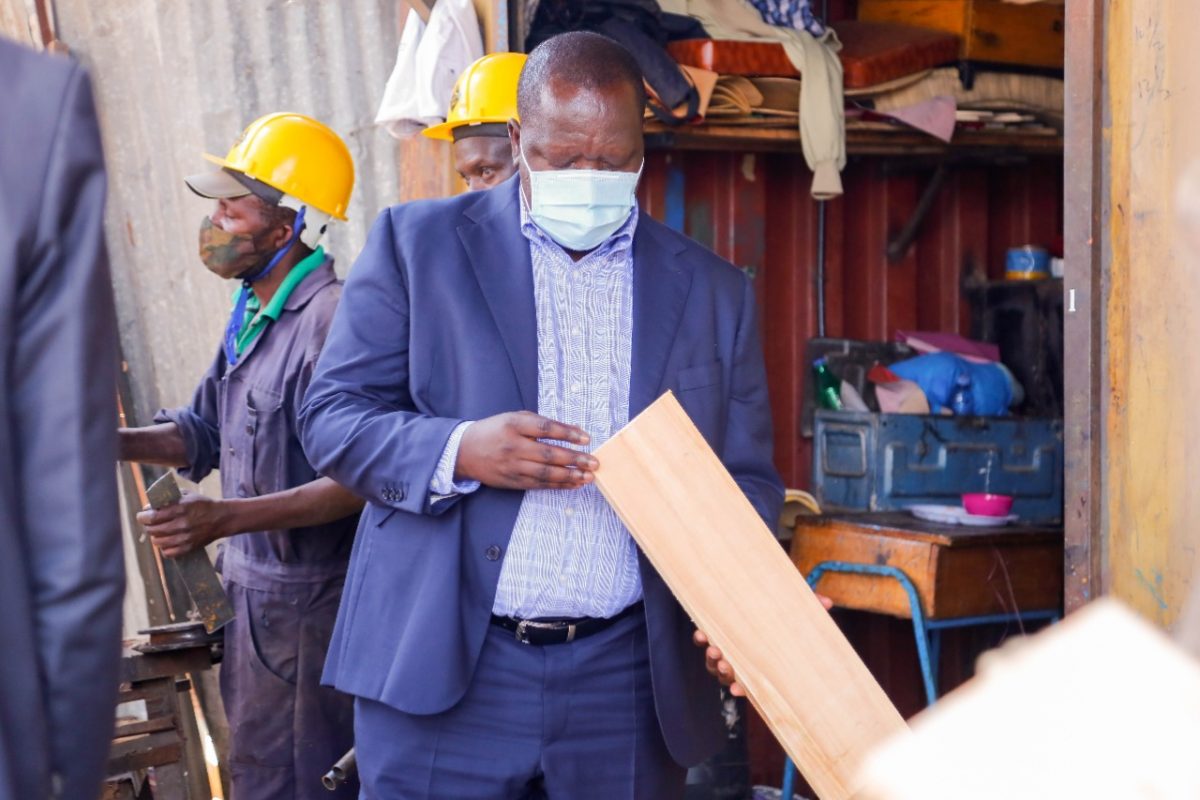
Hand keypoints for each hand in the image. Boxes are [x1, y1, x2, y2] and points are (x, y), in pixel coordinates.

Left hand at [136, 491, 232, 557]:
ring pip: (158, 542)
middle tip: (150, 523)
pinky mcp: (189, 547)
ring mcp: (185, 538)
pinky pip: (168, 552)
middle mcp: (182, 524)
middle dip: (148, 526)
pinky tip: (167, 541)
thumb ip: (169, 498)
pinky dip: (164, 548)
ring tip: (159, 532)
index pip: (152, 517)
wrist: (222, 518)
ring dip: (156, 536)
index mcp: (181, 508)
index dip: (143, 517)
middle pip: (153, 530)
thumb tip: (149, 506)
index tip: (142, 516)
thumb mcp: (187, 495)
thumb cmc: (203, 504)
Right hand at [455, 411, 597, 489]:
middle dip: (575, 459)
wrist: (464, 452)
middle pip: (549, 454)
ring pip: (546, 473)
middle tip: (594, 462)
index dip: (568, 434)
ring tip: (588, 477)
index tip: (586, 439)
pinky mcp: (512, 482)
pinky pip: (539, 485)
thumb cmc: (495, 431)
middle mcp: (513, 446)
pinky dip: (558, 485)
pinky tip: (573, 483)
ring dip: (570, 476)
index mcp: (514, 425)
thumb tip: (576, 430)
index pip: (546, 429)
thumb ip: (544, 423)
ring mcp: (512, 466)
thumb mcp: (515, 419)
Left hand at [694, 594, 832, 695]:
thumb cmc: (781, 613)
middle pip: (727, 675)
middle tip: (725, 663)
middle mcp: (740, 661)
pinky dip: (701, 641)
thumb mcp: (796, 611)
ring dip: (712, 659)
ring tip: (714, 648)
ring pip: (714, 664)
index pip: (748, 682)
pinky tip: (701, 633)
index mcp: (759, 662)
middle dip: (724, 671)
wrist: (762, 599)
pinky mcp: (713, 634)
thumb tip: (827, 602)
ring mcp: (726, 650)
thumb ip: (809, 606)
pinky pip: (704, 643)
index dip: (741, 688)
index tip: (736, 689)